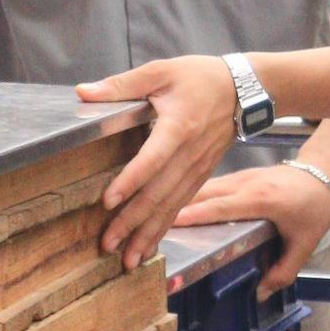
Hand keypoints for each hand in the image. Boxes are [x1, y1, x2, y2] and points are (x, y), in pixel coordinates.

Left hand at [76, 54, 238, 269]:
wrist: (245, 88)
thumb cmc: (201, 77)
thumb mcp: (160, 71)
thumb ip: (121, 85)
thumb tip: (83, 91)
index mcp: (178, 127)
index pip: (151, 159)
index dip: (130, 181)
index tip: (108, 201)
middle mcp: (189, 154)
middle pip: (159, 193)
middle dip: (132, 222)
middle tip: (107, 243)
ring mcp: (198, 168)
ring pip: (171, 207)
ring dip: (148, 234)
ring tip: (127, 259)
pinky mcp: (201, 175)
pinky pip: (182, 206)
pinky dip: (165, 228)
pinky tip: (150, 246)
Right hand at [173, 165, 329, 295]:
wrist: (325, 172)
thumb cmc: (315, 207)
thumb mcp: (305, 243)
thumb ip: (284, 270)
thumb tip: (260, 293)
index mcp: (260, 200)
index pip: (219, 207)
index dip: (193, 215)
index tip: (169, 223)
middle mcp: (245, 184)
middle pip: (203, 194)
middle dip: (177, 207)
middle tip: (153, 223)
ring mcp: (240, 176)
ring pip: (204, 186)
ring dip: (182, 199)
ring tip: (160, 216)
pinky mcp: (239, 174)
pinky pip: (211, 184)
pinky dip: (194, 195)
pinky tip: (182, 206)